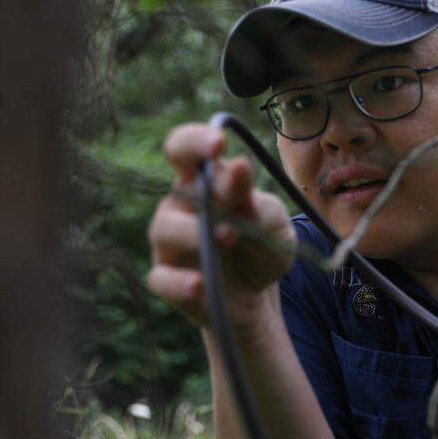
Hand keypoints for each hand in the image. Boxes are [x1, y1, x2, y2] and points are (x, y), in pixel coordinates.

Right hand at [146, 123, 295, 332]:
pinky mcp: (167, 281)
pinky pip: (161, 279)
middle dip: (198, 189)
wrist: (259, 297)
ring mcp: (170, 245)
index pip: (186, 150)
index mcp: (205, 183)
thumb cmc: (263, 248)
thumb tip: (239, 169)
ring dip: (194, 232)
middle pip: (173, 188)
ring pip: (165, 229)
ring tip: (229, 236)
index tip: (219, 144)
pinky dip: (178, 282)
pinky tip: (199, 284)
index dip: (196, 141)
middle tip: (230, 197)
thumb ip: (259, 202)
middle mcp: (181, 208)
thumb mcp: (276, 225)